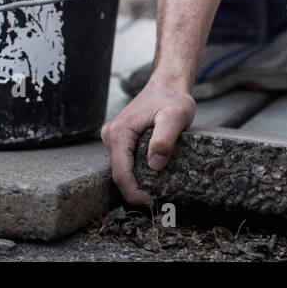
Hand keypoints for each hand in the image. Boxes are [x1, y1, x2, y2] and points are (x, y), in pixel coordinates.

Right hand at [99, 80, 195, 207]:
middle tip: (156, 201)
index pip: (121, 174)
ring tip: (156, 191)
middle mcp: (111, 135)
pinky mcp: (121, 138)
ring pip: (122, 169)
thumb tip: (155, 164)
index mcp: (119, 133)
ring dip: (136, 182)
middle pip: (119, 174)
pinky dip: (137, 172)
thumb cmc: (173, 98)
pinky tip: (153, 177)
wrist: (168, 84)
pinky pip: (126, 161)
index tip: (151, 203)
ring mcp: (114, 137)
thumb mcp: (175, 116)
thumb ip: (165, 139)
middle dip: (135, 191)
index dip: (134, 193)